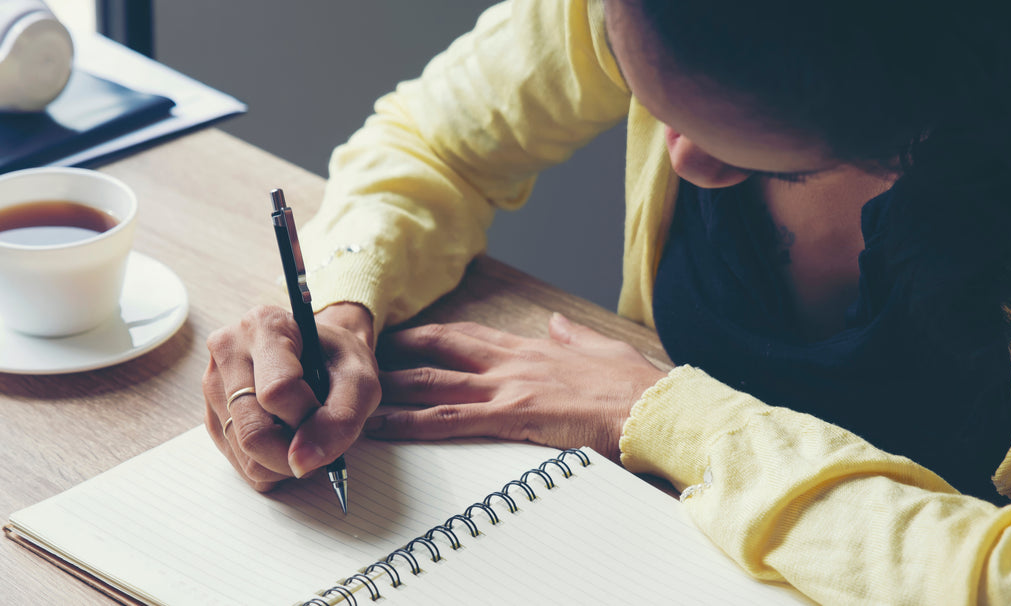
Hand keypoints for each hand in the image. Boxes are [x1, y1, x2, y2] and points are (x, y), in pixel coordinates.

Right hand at [203, 303, 379, 490]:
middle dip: (296, 452)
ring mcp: (213, 386)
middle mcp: (228, 350)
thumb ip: (341, 418)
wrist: (321, 356)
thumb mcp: (360, 380)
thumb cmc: (338, 361)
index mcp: (264, 325)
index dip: (309, 416)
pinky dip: (271, 466)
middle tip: (318, 441)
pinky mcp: (211, 417)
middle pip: (253, 431)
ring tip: (303, 435)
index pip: (277, 391)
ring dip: (285, 462)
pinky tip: (285, 440)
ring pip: (245, 455)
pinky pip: (239, 464)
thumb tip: (301, 463)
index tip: (325, 410)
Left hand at [366, 313, 666, 459]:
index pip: (470, 336)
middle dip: (399, 352)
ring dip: (391, 387)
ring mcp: (508, 388)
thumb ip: (572, 337)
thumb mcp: (603, 351)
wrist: (656, 409)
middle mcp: (512, 362)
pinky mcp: (512, 416)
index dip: (433, 336)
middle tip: (362, 357)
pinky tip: (383, 426)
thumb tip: (555, 324)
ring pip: (434, 384)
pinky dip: (410, 422)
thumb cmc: (638, 389)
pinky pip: (448, 420)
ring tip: (355, 393)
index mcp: (533, 349)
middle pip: (441, 350)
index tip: (404, 336)